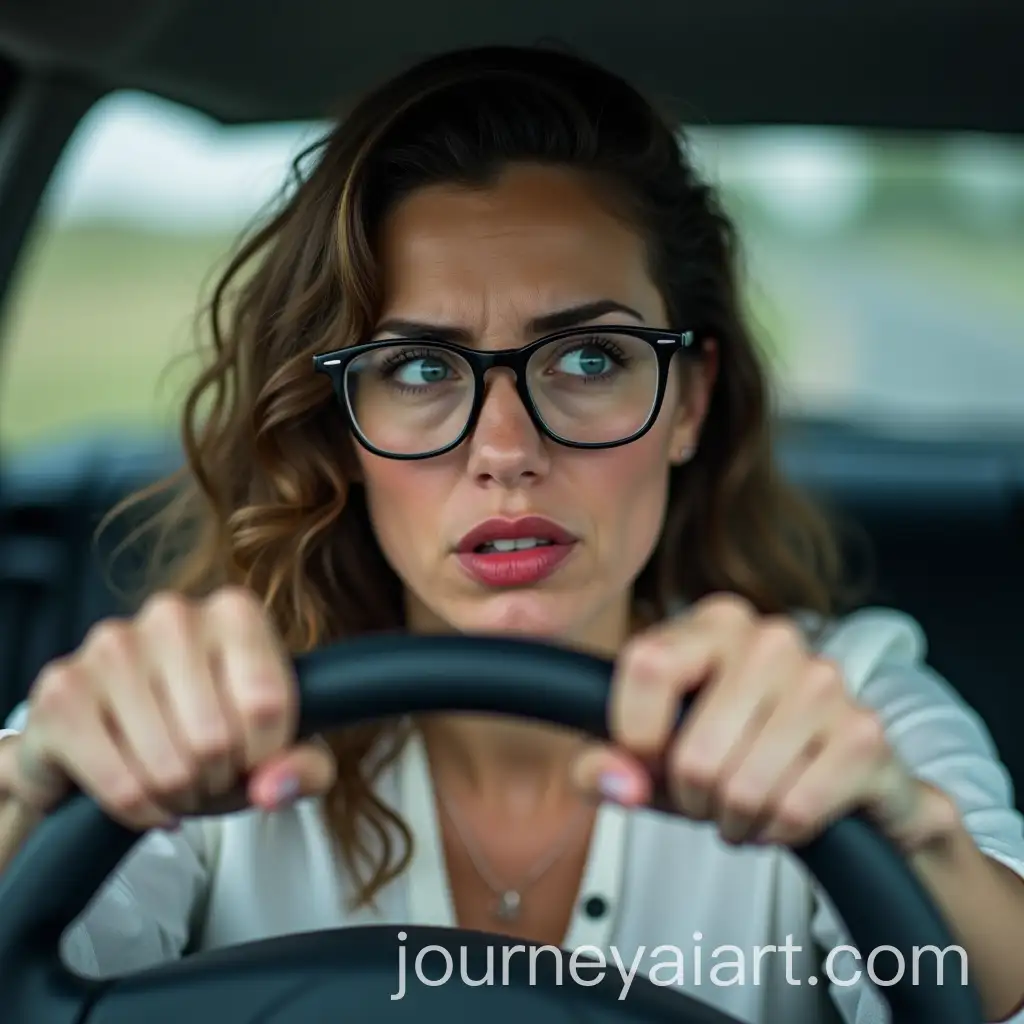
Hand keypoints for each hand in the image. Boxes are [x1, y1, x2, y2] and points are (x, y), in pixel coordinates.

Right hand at [0, 587, 335, 829]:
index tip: (251, 757)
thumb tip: (273, 788)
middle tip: (204, 775)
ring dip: (178, 797)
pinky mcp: (61, 690)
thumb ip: (305, 769)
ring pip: (170, 766)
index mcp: (235, 613)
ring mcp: (111, 645)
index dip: (264, 756)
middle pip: (217, 738)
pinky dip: (139, 810)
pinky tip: (140, 798)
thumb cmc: (209, 734)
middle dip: (217, 780)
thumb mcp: (278, 751)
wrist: (113, 743)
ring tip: (173, 782)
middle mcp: (173, 615)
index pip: (268, 705)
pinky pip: (121, 785)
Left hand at [573, 593, 959, 850]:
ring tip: (743, 806)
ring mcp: (824, 681)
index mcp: (714, 624)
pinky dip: (779, 830)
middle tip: (706, 794)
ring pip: (743, 789)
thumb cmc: (731, 754)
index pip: (647, 665)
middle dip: (691, 796)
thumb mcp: (649, 756)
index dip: (635, 734)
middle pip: (694, 751)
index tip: (648, 757)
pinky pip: (795, 809)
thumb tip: (621, 781)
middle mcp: (772, 639)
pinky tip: (781, 816)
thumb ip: (602, 764)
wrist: (841, 781)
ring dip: (735, 819)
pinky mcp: (864, 734)